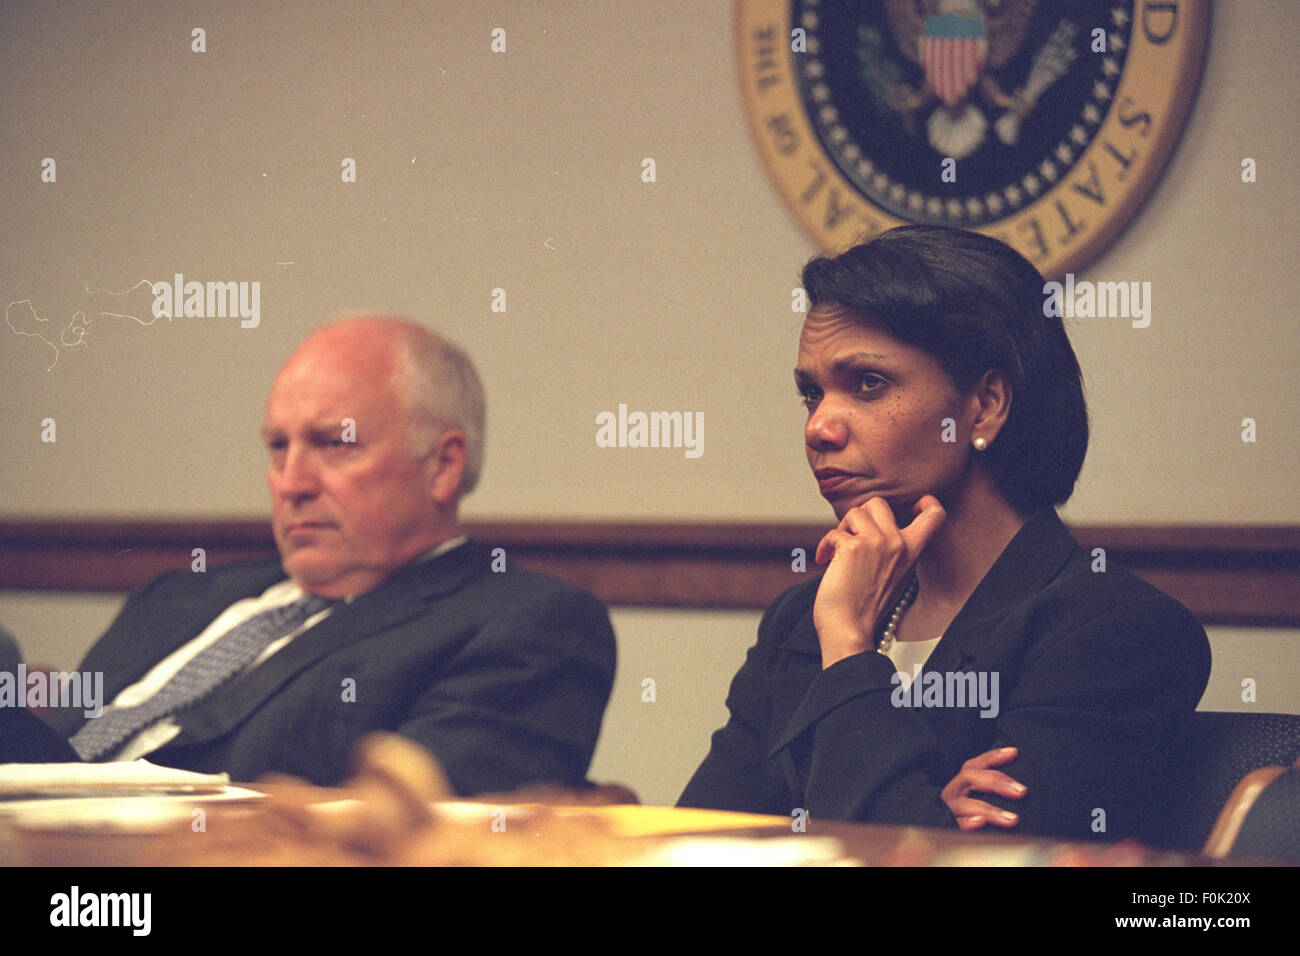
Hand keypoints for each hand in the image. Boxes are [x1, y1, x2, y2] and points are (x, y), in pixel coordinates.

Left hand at [812, 495, 945, 667]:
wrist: (849, 629)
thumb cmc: (864, 606)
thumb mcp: (892, 574)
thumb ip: (891, 548)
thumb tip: (869, 523)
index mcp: (912, 551)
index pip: (934, 515)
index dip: (924, 502)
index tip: (907, 507)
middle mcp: (898, 543)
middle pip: (879, 503)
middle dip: (859, 516)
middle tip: (851, 538)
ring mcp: (877, 543)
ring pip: (855, 512)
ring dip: (841, 529)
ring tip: (837, 551)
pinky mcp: (853, 547)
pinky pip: (834, 532)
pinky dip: (825, 546)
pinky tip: (825, 560)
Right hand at [941, 746, 1026, 830]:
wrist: (931, 837)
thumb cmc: (965, 815)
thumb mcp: (975, 798)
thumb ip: (991, 791)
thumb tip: (1020, 790)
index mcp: (962, 783)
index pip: (976, 765)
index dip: (993, 757)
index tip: (1014, 752)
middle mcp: (954, 792)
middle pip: (971, 777)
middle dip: (997, 782)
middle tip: (1021, 791)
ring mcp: (949, 809)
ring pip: (965, 804)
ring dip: (990, 809)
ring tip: (1012, 819)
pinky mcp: (947, 827)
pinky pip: (955, 824)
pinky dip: (968, 823)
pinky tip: (980, 822)